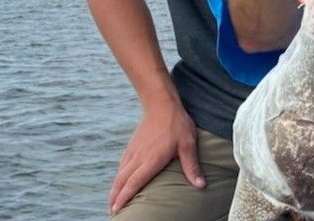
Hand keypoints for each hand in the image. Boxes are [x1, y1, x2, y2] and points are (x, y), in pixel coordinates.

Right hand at [108, 99, 204, 213]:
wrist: (161, 103)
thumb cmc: (177, 123)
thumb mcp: (188, 144)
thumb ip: (191, 166)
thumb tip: (201, 185)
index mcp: (151, 159)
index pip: (135, 182)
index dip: (125, 197)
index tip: (117, 210)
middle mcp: (139, 157)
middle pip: (122, 181)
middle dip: (115, 198)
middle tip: (112, 212)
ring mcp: (134, 150)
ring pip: (120, 173)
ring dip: (115, 188)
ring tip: (112, 202)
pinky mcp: (132, 145)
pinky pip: (122, 164)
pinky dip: (118, 176)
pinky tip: (119, 181)